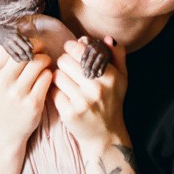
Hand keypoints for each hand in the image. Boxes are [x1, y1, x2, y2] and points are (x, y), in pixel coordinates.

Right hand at [0, 30, 52, 145]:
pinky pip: (46, 79)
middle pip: (24, 52)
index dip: (19, 39)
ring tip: (43, 61)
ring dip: (44, 59)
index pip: (6, 46)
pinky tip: (45, 76)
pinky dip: (48, 74)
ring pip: (38, 63)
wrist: (2, 133)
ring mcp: (17, 95)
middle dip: (35, 46)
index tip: (25, 41)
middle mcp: (1, 84)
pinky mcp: (33, 105)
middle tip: (39, 48)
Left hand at [51, 36, 127, 154]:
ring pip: (56, 75)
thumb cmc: (112, 103)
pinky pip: (53, 91)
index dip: (71, 48)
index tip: (71, 52)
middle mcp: (96, 88)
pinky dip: (55, 91)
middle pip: (64, 60)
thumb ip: (117, 56)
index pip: (80, 50)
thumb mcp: (121, 79)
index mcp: (109, 76)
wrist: (105, 136)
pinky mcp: (69, 113)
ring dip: (58, 77)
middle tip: (69, 69)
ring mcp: (82, 101)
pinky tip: (63, 95)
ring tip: (67, 82)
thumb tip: (108, 38)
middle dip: (64, 62)